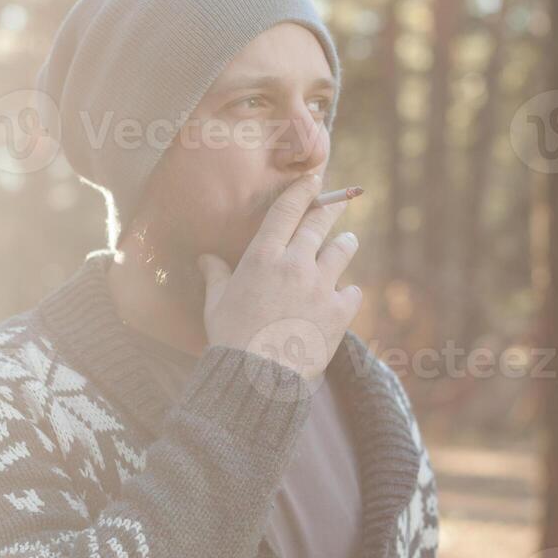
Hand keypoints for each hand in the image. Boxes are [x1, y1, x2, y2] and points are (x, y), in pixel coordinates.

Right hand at [198, 172, 362, 381]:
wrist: (257, 377)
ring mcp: (321, 286)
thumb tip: (205, 259)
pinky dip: (348, 292)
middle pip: (319, 223)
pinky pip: (353, 291)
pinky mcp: (339, 311)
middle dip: (331, 208)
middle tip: (340, 201)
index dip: (303, 191)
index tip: (313, 180)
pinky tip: (345, 294)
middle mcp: (295, 263)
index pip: (287, 211)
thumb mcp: (216, 304)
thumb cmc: (230, 338)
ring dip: (346, 243)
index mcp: (262, 257)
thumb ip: (216, 276)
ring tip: (348, 241)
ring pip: (343, 250)